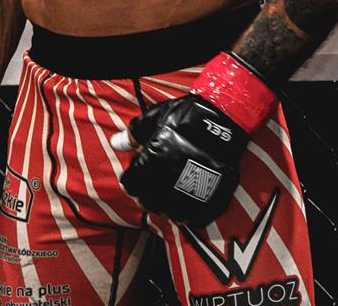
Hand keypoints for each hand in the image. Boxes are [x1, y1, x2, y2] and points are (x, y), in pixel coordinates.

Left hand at [119, 94, 247, 226]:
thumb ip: (132, 134)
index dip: (131, 180)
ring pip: (170, 215)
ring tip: (171, 193)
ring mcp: (189, 196)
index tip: (137, 175)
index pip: (130, 186)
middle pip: (147, 204)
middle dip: (146, 194)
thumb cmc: (185, 118)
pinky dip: (190, 212)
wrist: (222, 121)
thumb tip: (115, 143)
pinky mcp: (208, 201)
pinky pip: (194, 219)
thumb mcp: (153, 119)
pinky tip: (189, 199)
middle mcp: (166, 185)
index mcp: (150, 165)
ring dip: (168, 206)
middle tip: (153, 184)